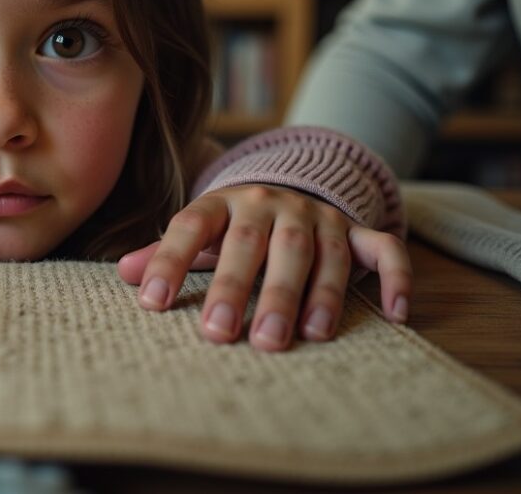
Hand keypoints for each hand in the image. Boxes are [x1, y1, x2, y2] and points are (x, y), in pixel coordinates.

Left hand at [117, 184, 410, 351]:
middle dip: (240, 290)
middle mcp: (270, 204)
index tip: (152, 303)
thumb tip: (124, 273)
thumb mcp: (200, 232)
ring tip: (301, 337)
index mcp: (222, 203)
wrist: (293, 183)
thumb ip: (165, 254)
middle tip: (224, 336)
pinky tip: (396, 315)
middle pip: (254, 244)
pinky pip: (383, 249)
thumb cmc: (235, 226)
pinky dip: (395, 278)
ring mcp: (317, 215)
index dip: (170, 261)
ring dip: (311, 294)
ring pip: (315, 251)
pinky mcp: (355, 230)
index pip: (191, 227)